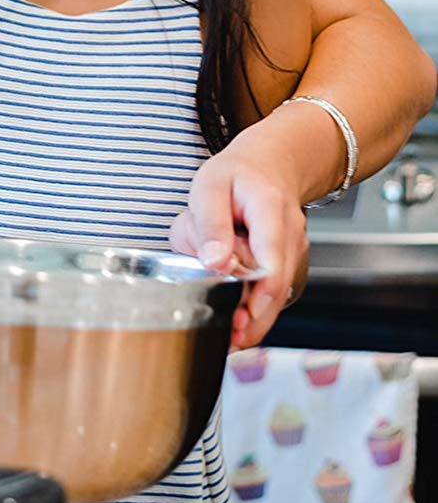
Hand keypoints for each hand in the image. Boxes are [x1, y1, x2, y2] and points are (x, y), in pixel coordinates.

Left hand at [169, 120, 308, 350]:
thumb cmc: (237, 175)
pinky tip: (237, 315)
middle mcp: (290, 234)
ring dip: (254, 314)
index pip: (272, 257)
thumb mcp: (209, 187)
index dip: (260, 293)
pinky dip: (255, 304)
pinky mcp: (288, 262)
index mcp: (270, 209)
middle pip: (278, 286)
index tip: (243, 316)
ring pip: (277, 293)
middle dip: (255, 317)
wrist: (270, 163)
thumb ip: (210, 224)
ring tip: (231, 333)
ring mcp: (294, 250)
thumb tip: (214, 262)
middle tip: (231, 339)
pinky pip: (273, 289)